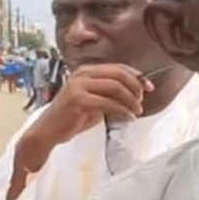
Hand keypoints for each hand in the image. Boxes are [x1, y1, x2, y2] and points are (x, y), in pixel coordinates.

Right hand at [25, 63, 153, 145]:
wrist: (48, 132)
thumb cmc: (73, 117)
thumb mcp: (96, 100)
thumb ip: (111, 93)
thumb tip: (138, 90)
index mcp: (88, 70)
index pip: (119, 68)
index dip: (137, 76)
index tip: (150, 87)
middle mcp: (82, 74)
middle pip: (119, 74)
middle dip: (136, 86)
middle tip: (143, 100)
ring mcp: (79, 85)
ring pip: (115, 88)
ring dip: (131, 100)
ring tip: (137, 111)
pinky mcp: (78, 100)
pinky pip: (108, 103)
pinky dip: (123, 110)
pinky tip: (129, 117)